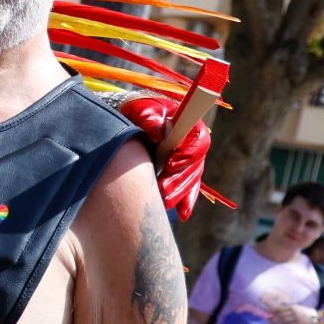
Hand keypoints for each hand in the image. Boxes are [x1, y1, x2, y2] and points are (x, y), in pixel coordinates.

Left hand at [116, 92, 210, 221]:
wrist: (126, 120)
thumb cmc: (136, 110)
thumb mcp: (140, 109)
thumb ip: (149, 117)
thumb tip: (158, 132)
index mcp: (187, 124)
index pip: (198, 139)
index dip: (189, 153)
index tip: (172, 163)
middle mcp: (191, 144)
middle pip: (195, 164)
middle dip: (180, 179)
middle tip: (162, 189)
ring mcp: (185, 160)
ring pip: (190, 179)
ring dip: (179, 193)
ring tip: (163, 201)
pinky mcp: (178, 173)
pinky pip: (187, 189)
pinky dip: (185, 202)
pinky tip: (182, 215)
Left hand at [265, 300, 318, 323]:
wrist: (316, 317)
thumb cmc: (305, 311)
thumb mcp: (297, 307)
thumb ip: (289, 306)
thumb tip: (281, 304)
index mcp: (293, 307)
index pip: (281, 308)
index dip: (274, 310)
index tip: (267, 311)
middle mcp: (294, 312)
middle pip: (281, 315)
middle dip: (273, 317)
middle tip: (267, 319)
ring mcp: (297, 318)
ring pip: (284, 320)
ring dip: (276, 322)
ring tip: (270, 323)